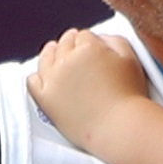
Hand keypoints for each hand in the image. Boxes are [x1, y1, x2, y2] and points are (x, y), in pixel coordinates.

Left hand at [28, 29, 148, 150]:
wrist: (118, 127)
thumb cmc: (128, 97)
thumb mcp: (130, 60)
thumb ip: (115, 41)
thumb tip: (102, 38)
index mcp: (88, 48)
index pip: (83, 36)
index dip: (87, 41)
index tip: (89, 46)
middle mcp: (67, 60)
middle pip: (63, 43)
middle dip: (70, 44)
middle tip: (75, 51)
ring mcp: (53, 79)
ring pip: (45, 58)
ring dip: (51, 54)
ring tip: (54, 55)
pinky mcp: (45, 98)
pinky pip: (32, 81)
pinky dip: (37, 76)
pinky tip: (42, 77)